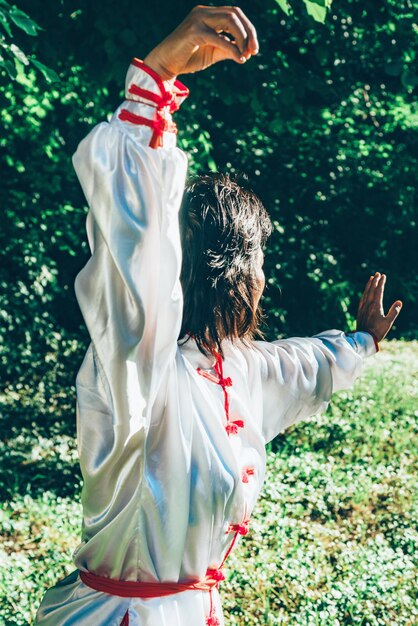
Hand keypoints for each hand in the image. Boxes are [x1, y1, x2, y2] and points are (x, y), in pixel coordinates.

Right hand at [143, 5, 258, 80]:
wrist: (164, 65)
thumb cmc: (187, 59)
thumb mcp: (212, 53)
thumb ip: (227, 49)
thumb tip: (245, 51)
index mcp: (208, 15)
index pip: (235, 14)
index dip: (248, 30)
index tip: (254, 49)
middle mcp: (203, 12)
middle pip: (235, 14)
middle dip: (249, 32)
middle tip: (255, 51)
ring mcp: (198, 19)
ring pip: (230, 20)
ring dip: (243, 38)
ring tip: (246, 55)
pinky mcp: (194, 32)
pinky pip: (219, 38)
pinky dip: (232, 49)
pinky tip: (240, 59)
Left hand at [356, 272, 402, 342]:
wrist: (364, 338)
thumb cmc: (378, 331)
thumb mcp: (388, 322)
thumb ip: (394, 312)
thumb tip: (399, 302)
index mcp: (375, 306)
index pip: (379, 291)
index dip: (381, 283)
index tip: (383, 276)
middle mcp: (368, 305)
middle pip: (371, 290)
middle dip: (375, 281)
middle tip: (377, 274)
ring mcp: (362, 308)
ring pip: (365, 293)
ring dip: (368, 285)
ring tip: (371, 279)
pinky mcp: (359, 312)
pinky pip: (362, 299)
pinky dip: (364, 293)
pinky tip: (365, 292)